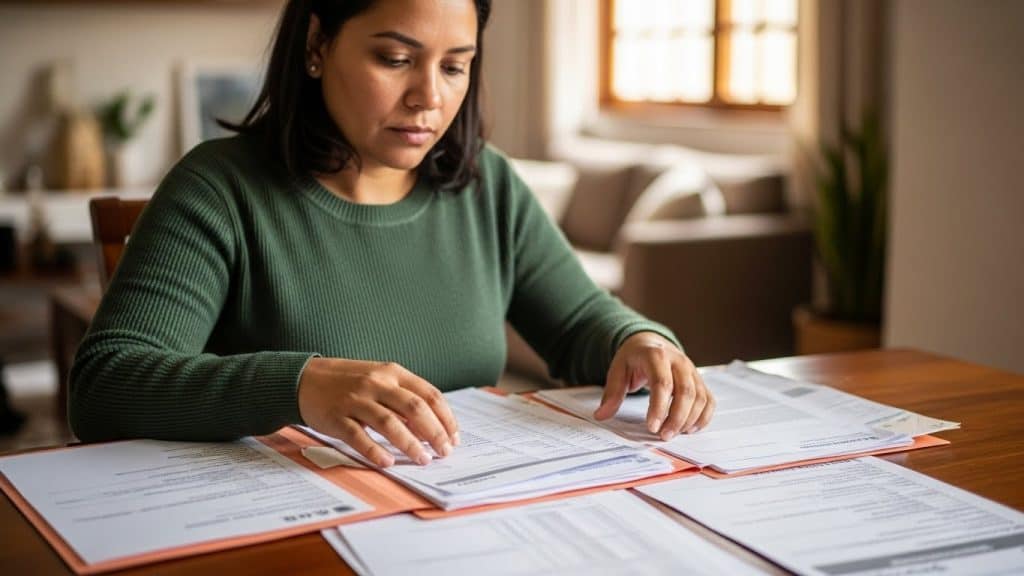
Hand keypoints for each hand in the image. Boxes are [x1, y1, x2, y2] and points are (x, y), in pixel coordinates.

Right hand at [297, 358, 458, 467]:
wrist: (304, 379)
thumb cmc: (348, 382)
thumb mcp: (380, 379)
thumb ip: (404, 397)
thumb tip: (430, 427)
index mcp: (392, 372)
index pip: (429, 394)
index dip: (446, 418)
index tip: (454, 437)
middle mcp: (376, 383)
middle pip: (415, 408)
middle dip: (435, 433)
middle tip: (444, 452)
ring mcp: (356, 400)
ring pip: (390, 423)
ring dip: (410, 444)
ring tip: (422, 460)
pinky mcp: (337, 417)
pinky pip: (359, 437)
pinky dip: (375, 451)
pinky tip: (388, 462)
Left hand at [593, 332, 713, 439]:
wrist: (651, 342)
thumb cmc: (634, 357)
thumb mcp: (618, 369)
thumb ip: (612, 393)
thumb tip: (601, 415)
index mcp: (656, 355)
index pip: (662, 383)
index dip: (659, 407)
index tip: (652, 427)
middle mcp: (679, 361)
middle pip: (686, 392)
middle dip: (676, 418)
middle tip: (663, 436)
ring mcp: (692, 370)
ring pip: (700, 397)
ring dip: (689, 420)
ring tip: (673, 434)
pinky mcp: (699, 380)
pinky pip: (709, 400)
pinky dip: (703, 417)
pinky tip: (689, 429)